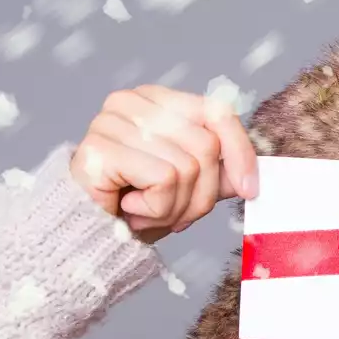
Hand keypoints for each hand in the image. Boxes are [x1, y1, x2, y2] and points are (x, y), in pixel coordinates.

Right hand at [70, 86, 259, 243]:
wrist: (84, 238)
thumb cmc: (133, 208)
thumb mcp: (187, 188)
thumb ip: (218, 171)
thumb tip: (254, 173)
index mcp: (156, 100)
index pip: (217, 111)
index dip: (240, 152)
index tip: (249, 190)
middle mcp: (131, 101)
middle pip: (207, 146)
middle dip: (199, 195)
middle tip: (170, 212)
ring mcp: (111, 121)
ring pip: (188, 167)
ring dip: (175, 207)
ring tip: (146, 212)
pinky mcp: (98, 148)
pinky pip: (164, 180)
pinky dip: (156, 210)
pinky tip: (129, 210)